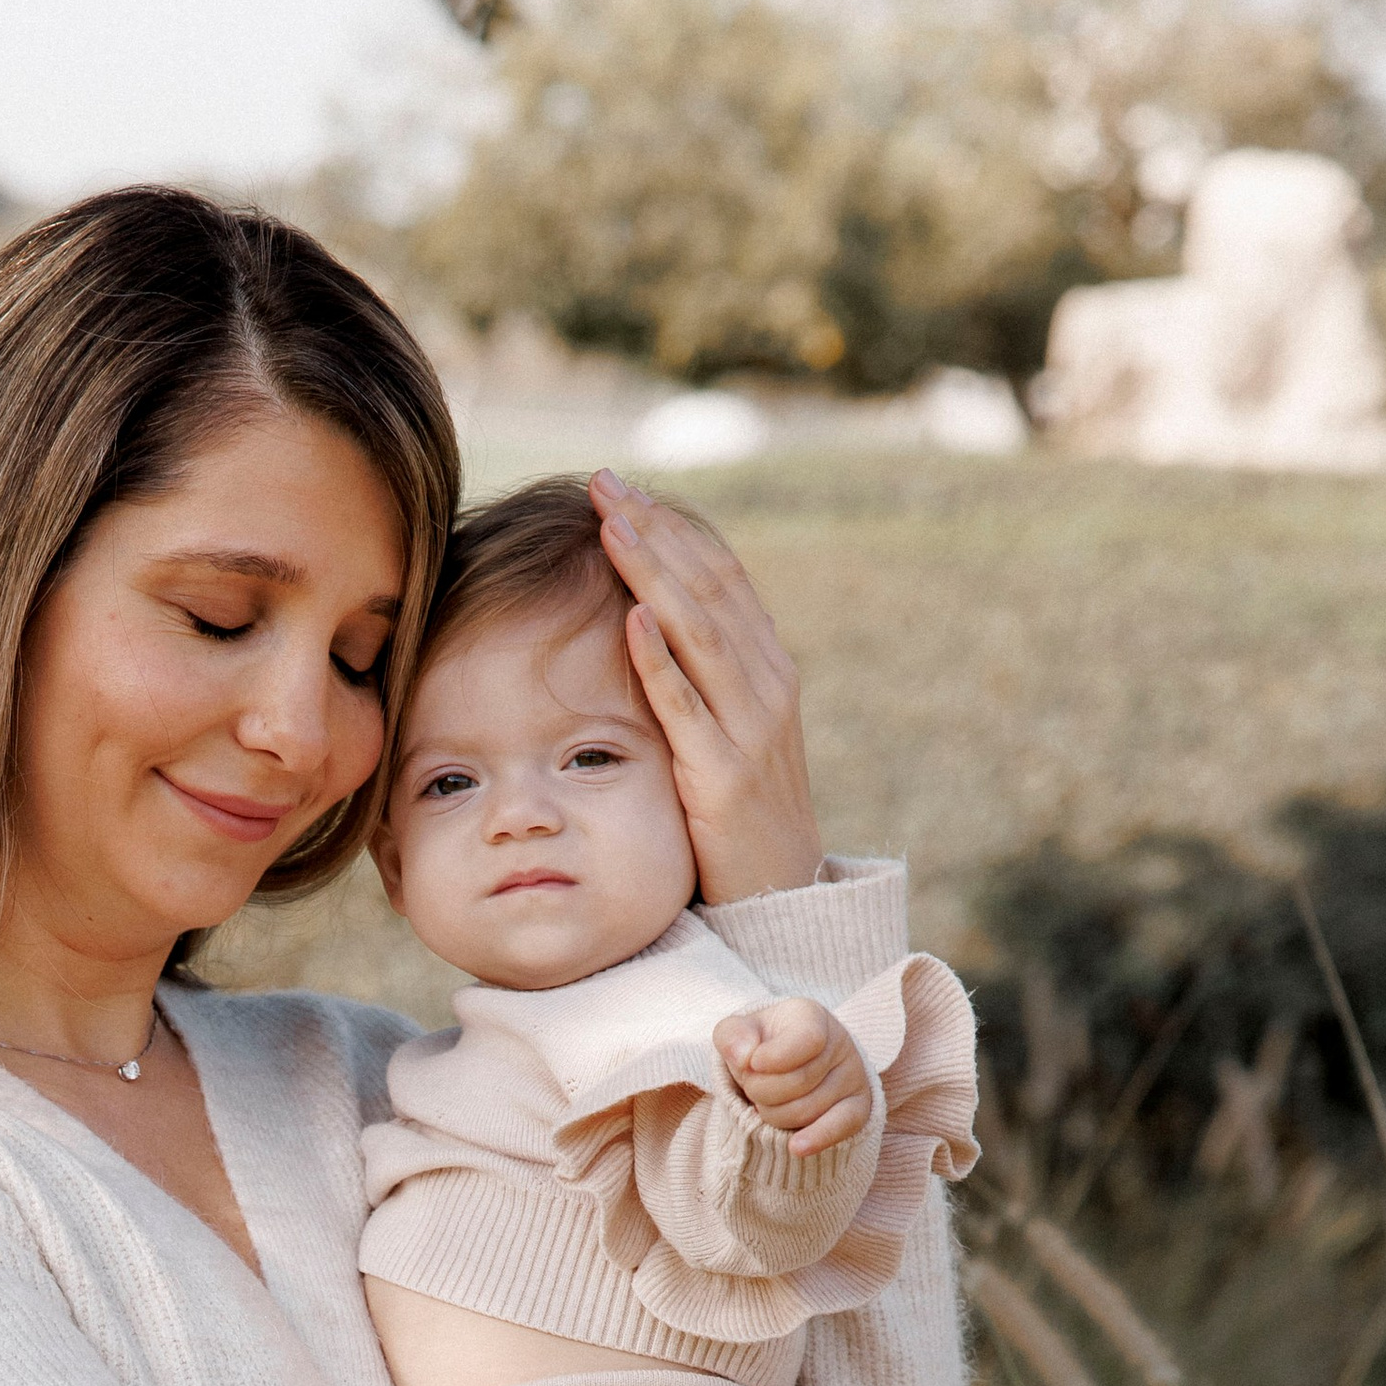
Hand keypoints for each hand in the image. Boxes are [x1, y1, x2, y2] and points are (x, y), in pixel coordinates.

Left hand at [589, 469, 822, 905]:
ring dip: (655, 576)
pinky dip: (661, 662)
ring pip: (702, 635)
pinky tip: (632, 619)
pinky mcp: (724, 779)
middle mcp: (766, 687)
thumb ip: (698, 683)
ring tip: (612, 528)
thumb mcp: (724, 736)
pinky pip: (689, 710)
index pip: (720, 577)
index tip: (621, 488)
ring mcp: (750, 731)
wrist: (780, 900)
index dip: (672, 528)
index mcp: (765, 670)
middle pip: (710, 589)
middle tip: (605, 484)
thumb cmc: (736, 819)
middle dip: (657, 532)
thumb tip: (645, 628)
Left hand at [715, 998, 873, 1155]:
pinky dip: (815, 1138)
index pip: (805, 1041)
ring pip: (804, 1112)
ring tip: (769, 1101)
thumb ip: (732, 1037)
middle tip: (754, 1086)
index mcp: (811, 1017)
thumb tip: (744, 1058)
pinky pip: (839, 1127)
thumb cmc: (760, 1046)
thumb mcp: (739, 1033)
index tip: (753, 1063)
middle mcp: (839, 1043)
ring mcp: (852, 1076)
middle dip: (761, 1091)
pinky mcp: (857, 1107)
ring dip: (772, 1114)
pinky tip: (796, 1147)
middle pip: (796, 1083)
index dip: (773, 1058)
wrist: (786, 1064)